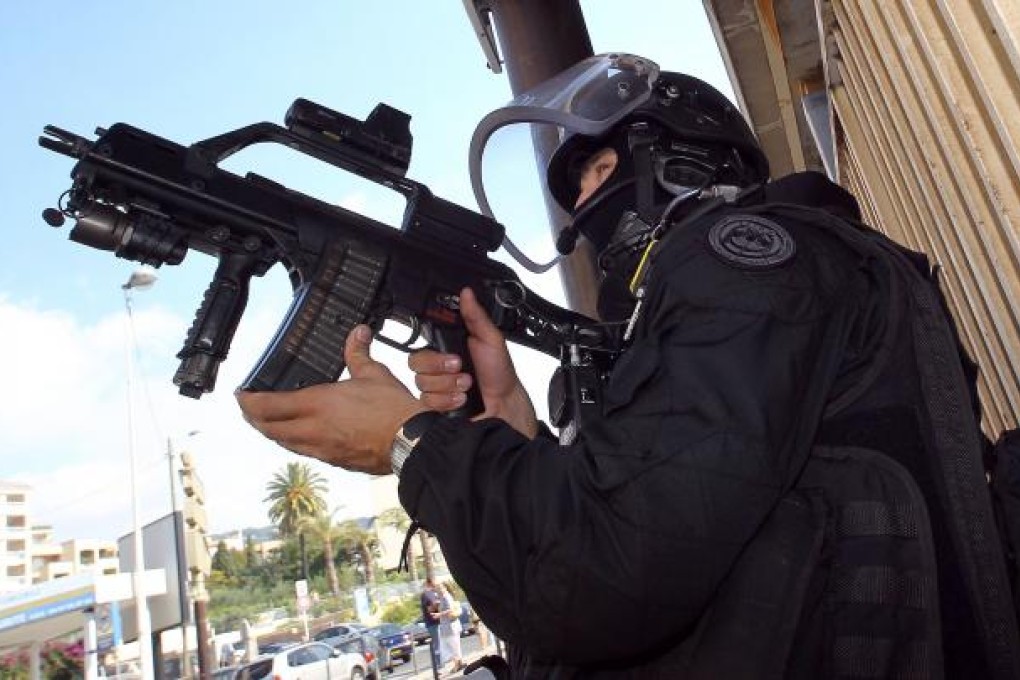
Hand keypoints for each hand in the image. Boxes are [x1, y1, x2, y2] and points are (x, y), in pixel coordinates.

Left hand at [236, 325, 427, 473]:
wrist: (411, 443)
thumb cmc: (393, 410)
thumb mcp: (374, 374)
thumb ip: (358, 353)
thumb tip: (358, 333)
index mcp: (318, 404)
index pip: (267, 406)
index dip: (247, 402)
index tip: (241, 395)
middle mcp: (313, 430)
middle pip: (268, 429)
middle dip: (253, 419)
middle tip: (249, 409)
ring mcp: (322, 449)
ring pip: (284, 443)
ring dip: (272, 432)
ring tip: (271, 422)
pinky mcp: (335, 461)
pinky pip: (304, 452)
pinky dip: (294, 443)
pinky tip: (302, 436)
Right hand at [409, 287, 537, 437]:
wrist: (504, 403)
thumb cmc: (499, 373)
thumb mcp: (491, 339)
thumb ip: (476, 316)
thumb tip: (467, 293)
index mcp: (447, 348)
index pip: (422, 343)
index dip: (433, 351)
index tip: (453, 356)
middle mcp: (438, 367)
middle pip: (416, 363)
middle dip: (441, 368)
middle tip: (461, 368)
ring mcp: (435, 386)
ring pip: (421, 383)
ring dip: (448, 385)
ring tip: (467, 385)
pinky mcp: (435, 405)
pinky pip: (426, 401)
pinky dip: (447, 400)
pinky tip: (461, 399)